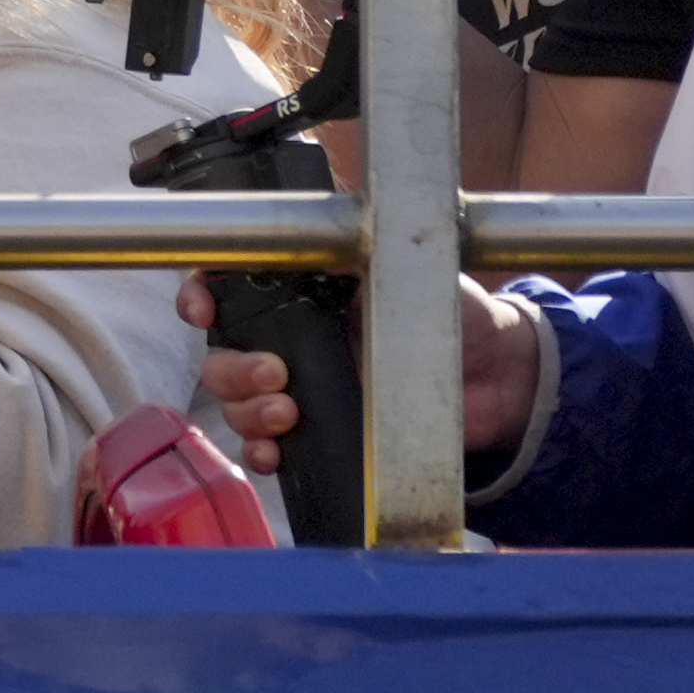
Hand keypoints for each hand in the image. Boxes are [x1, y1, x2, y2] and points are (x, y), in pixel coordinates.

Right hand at [179, 270, 537, 475]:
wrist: (496, 376)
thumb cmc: (450, 311)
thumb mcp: (399, 266)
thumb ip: (350, 257)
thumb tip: (306, 239)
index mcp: (295, 291)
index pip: (222, 284)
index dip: (197, 295)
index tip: (201, 309)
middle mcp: (286, 338)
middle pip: (218, 354)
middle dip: (232, 368)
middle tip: (273, 375)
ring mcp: (299, 389)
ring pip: (234, 402)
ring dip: (246, 411)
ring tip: (286, 414)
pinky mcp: (319, 433)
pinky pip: (267, 447)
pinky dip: (262, 453)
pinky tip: (276, 453)